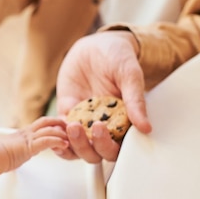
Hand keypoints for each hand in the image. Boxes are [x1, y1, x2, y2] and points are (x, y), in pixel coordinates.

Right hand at [3, 117, 68, 169]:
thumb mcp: (11, 152)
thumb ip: (17, 152)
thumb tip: (15, 159)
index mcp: (23, 134)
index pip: (40, 124)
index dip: (52, 124)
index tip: (61, 128)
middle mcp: (27, 133)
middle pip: (46, 121)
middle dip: (59, 123)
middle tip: (69, 128)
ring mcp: (29, 138)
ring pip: (49, 129)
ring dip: (62, 133)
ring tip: (70, 138)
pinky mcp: (30, 146)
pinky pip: (47, 140)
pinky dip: (57, 141)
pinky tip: (64, 145)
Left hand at [55, 31, 151, 162]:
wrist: (95, 45)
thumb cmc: (117, 57)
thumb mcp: (129, 73)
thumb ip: (135, 99)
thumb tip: (145, 127)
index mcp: (123, 122)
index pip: (117, 148)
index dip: (108, 146)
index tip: (102, 128)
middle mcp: (104, 126)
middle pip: (95, 153)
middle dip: (87, 146)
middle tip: (80, 127)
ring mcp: (84, 122)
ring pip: (76, 148)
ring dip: (70, 144)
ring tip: (68, 126)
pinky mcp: (67, 113)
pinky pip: (60, 132)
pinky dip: (55, 133)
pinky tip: (54, 123)